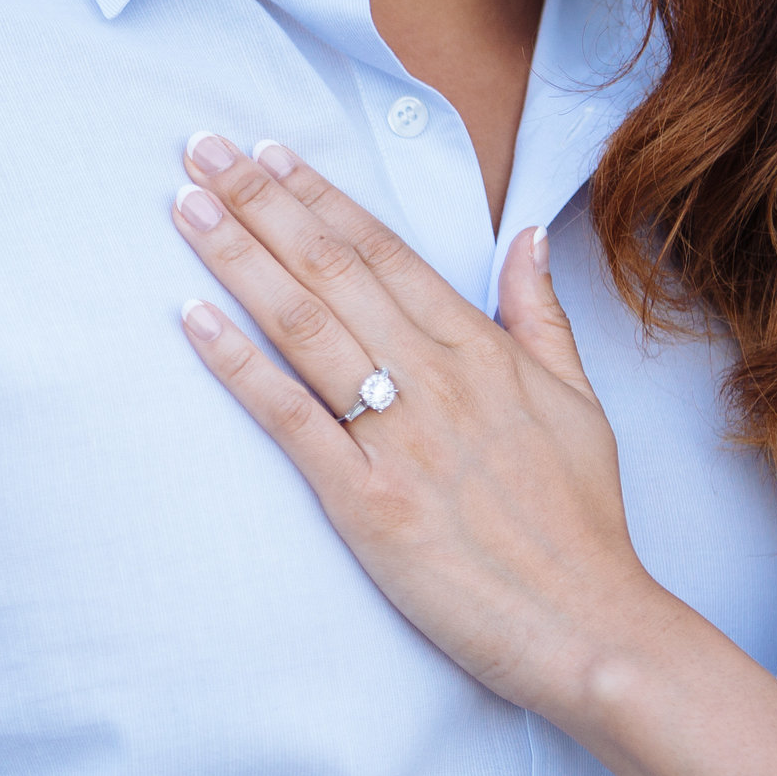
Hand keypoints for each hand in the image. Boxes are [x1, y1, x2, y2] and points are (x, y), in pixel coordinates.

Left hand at [170, 132, 680, 720]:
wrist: (590, 625)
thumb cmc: (582, 525)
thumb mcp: (578, 404)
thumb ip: (540, 317)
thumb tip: (525, 239)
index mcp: (483, 351)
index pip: (385, 253)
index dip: (320, 198)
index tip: (268, 154)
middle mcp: (437, 379)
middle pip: (333, 270)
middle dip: (260, 202)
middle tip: (202, 149)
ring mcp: (399, 438)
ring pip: (306, 325)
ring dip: (239, 258)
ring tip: (186, 206)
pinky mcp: (367, 502)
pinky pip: (291, 418)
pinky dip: (239, 364)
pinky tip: (193, 318)